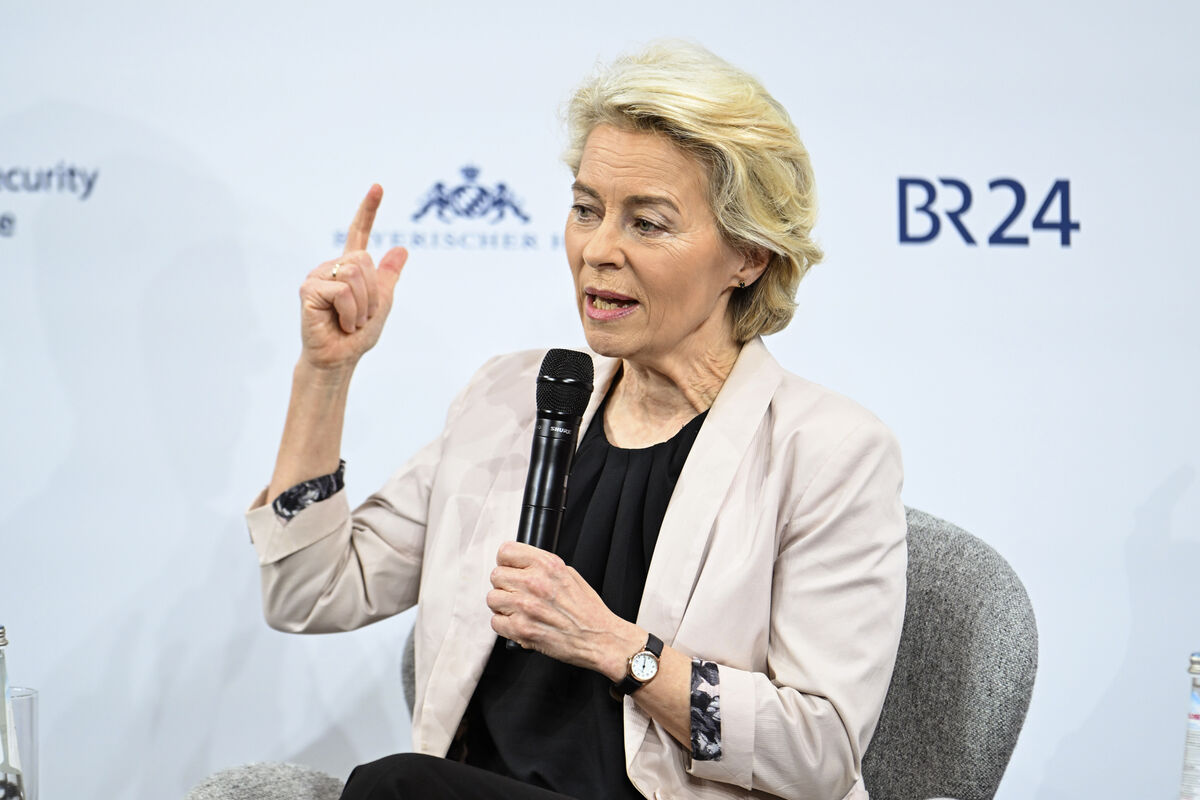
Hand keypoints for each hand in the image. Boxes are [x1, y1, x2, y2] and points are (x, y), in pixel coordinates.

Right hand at [297, 185, 408, 370]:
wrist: (339, 359)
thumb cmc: (357, 335)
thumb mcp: (382, 304)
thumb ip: (388, 277)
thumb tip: (402, 248)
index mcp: (350, 268)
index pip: (359, 234)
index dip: (368, 210)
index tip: (378, 186)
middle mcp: (332, 267)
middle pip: (364, 261)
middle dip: (372, 294)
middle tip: (362, 316)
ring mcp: (318, 276)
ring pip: (355, 275)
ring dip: (363, 306)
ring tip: (351, 321)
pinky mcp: (308, 289)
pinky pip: (343, 291)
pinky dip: (351, 313)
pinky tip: (341, 324)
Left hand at [487, 541, 642, 679]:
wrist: (599, 638)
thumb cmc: (588, 610)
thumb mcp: (570, 575)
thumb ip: (543, 567)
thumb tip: (522, 565)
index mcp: (547, 565)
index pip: (506, 552)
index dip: (506, 562)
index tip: (510, 569)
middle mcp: (534, 582)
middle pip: (496, 575)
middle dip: (505, 585)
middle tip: (516, 593)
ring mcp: (525, 606)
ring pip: (492, 598)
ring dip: (503, 605)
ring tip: (518, 610)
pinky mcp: (521, 629)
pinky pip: (495, 622)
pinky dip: (505, 624)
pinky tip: (519, 623)